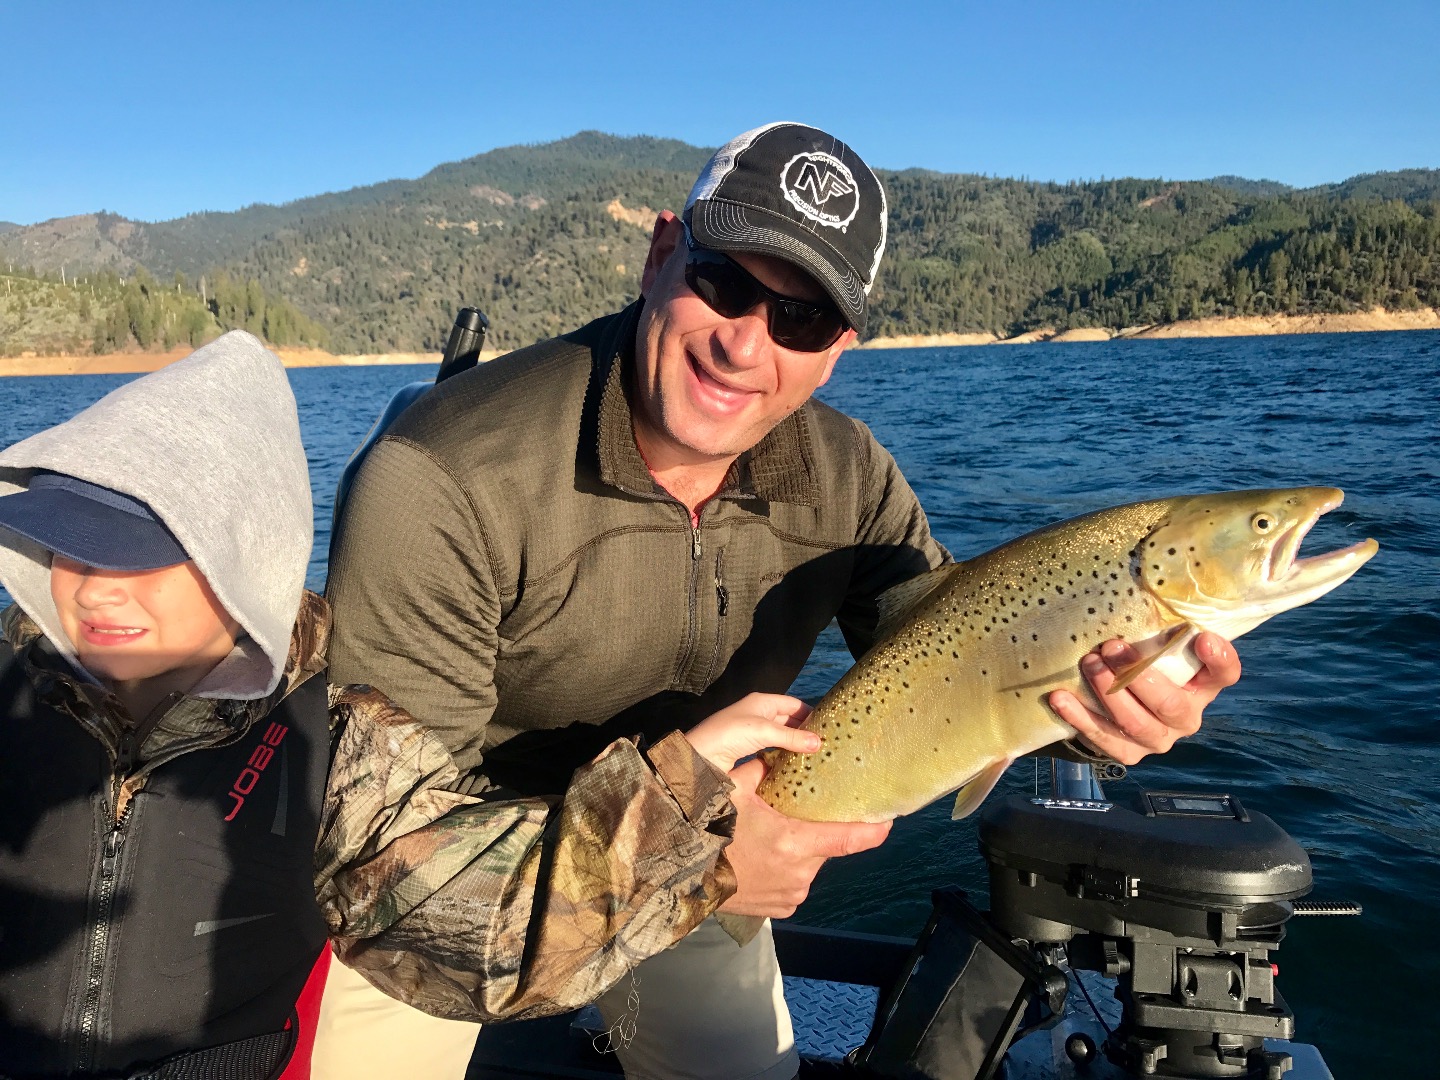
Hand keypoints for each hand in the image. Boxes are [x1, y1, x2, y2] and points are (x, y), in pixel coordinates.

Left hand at [684, 693, 819, 773]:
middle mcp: (759, 713)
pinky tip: (795, 764)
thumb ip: (791, 737)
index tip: (828, 726)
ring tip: (815, 755)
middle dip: (805, 730)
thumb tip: (819, 742)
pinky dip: (784, 755)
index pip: (794, 704)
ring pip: (781, 736)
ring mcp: (754, 732)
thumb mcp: (763, 731)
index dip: (810, 713)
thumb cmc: (730, 734)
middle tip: (825, 744)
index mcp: (762, 701)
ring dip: (795, 744)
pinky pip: (772, 749)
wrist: (700, 755)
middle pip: (789, 720)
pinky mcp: (749, 749)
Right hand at [717, 757, 891, 918]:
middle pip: (826, 847)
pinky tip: (764, 861)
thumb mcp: (733, 790)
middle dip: (816, 830)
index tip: (890, 818)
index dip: (875, 829)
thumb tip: (782, 752)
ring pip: (810, 865)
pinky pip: (795, 883)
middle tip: (795, 816)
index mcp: (794, 843)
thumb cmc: (708, 832)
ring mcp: (792, 895)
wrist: (681, 879)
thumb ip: (762, 768)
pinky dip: (787, 870)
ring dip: (799, 851)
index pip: (851, 839)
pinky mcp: (782, 909)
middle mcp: (800, 874)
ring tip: (771, 839)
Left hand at [1047, 633, 1240, 764]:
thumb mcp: (1155, 647)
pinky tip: (1060, 697)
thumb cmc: (1140, 664)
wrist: (1118, 708)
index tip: (1203, 638)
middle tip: (1111, 647)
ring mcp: (1157, 738)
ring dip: (1109, 692)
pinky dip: (1079, 717)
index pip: (1224, 674)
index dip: (1219, 659)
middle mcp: (1185, 716)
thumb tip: (1133, 586)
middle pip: (1171, 704)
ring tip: (1088, 664)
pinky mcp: (1128, 752)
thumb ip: (1157, 629)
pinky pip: (1102, 738)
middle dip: (1138, 675)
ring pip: (1135, 723)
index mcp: (1201, 686)